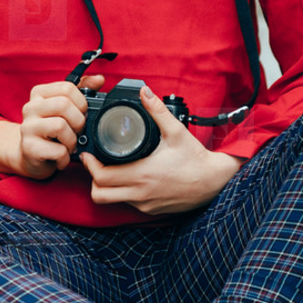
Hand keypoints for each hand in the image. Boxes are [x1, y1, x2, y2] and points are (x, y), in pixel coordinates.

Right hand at [0, 74, 104, 179]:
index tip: (81, 114)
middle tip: (77, 131)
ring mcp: (27, 127)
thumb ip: (82, 90)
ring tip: (69, 145)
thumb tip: (99, 79)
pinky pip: (58, 150)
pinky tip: (61, 157)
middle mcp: (30, 107)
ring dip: (72, 140)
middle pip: (64, 105)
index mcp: (40, 93)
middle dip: (78, 121)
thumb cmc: (51, 130)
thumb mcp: (64, 108)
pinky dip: (65, 157)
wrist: (30, 155)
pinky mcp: (29, 147)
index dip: (81, 103)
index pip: (67, 88)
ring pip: (60, 126)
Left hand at [82, 88, 243, 214]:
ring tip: (108, 169)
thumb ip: (157, 111)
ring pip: (112, 201)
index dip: (90, 166)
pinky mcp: (151, 210)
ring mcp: (145, 204)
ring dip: (105, 187)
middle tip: (95, 162)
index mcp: (142, 174)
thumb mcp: (176, 131)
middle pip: (100, 194)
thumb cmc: (195, 159)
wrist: (214, 182)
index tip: (88, 154)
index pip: (102, 178)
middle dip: (92, 178)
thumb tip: (144, 93)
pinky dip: (121, 193)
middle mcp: (141, 193)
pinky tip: (127, 178)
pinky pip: (127, 203)